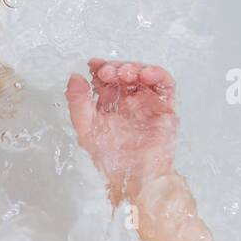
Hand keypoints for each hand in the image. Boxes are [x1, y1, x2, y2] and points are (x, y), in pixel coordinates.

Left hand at [65, 59, 178, 204]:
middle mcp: (129, 102)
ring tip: (126, 73)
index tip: (93, 64)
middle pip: (124, 74)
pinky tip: (146, 74)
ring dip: (136, 67)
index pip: (105, 80)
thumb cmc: (111, 159)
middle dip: (116, 68)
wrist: (134, 176)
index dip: (100, 68)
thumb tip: (75, 77)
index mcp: (109, 105)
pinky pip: (165, 86)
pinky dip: (157, 75)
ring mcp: (147, 104)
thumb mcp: (86, 128)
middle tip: (108, 72)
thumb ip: (78, 103)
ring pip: (144, 76)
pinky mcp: (165, 108)